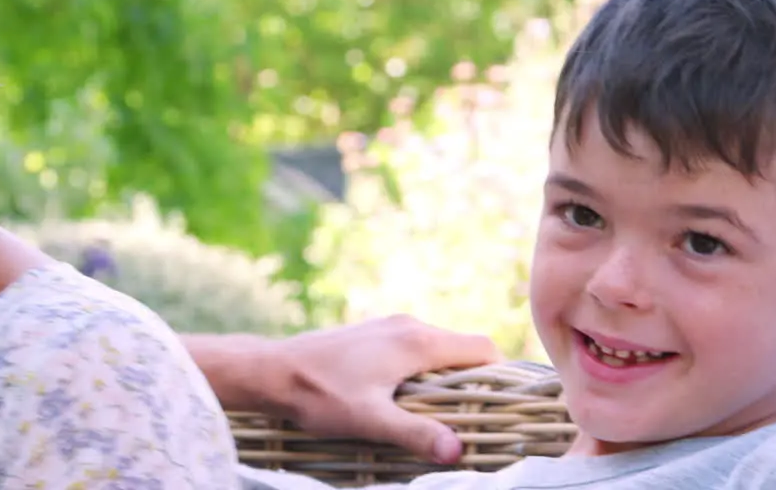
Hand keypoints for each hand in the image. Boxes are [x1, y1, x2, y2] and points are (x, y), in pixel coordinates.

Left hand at [195, 316, 500, 463]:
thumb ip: (415, 433)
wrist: (272, 370)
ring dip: (447, 375)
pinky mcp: (375, 333)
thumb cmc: (320, 394)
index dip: (500, 374)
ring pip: (439, 347)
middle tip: (476, 416)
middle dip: (475, 379)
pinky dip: (425, 369)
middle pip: (463, 347)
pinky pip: (416, 347)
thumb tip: (456, 451)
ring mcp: (390, 326)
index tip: (504, 404)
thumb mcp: (369, 420)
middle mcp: (409, 325)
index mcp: (417, 341)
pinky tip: (407, 397)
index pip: (481, 347)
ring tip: (441, 412)